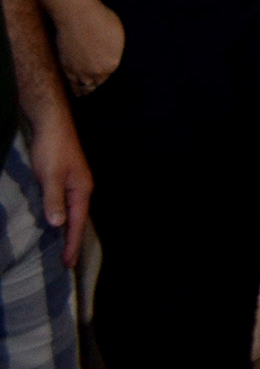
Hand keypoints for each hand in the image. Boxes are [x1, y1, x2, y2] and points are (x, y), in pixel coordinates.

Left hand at [23, 111, 90, 264]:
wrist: (52, 124)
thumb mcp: (50, 176)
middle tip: (67, 262)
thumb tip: (59, 225)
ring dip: (69, 230)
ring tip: (64, 247)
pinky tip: (59, 221)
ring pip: (74, 212)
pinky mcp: (67, 178)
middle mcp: (82, 188)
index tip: (68, 263)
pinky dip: (65, 218)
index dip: (72, 243)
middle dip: (73, 241)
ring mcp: (75, 183)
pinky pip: (68, 205)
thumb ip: (54, 200)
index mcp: (82, 190)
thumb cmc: (53, 150)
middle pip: (79, 220)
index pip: (77, 223)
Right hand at [56, 2, 122, 97]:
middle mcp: (98, 72)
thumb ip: (120, 50)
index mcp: (113, 64)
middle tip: (101, 94)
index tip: (114, 89)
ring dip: (87, 91)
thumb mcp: (120, 34)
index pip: (115, 81)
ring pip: (85, 88)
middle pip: (100, 87)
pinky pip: (72, 85)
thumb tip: (123, 57)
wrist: (77, 15)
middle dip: (101, 89)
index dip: (113, 84)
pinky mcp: (67, 69)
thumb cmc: (100, 19)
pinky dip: (74, 89)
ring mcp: (81, 72)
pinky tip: (76, 91)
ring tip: (88, 95)